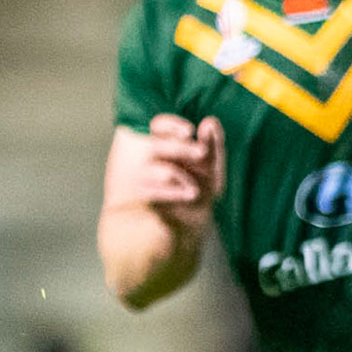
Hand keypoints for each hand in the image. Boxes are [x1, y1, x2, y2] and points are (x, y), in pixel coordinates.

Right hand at [112, 114, 224, 228]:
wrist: (186, 229)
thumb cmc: (199, 192)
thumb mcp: (211, 167)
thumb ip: (212, 143)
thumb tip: (210, 122)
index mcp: (161, 144)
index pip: (158, 125)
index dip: (171, 126)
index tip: (189, 132)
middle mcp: (145, 158)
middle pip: (155, 145)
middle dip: (181, 148)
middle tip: (202, 153)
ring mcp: (138, 178)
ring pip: (155, 168)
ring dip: (180, 176)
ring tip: (195, 188)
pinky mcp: (138, 198)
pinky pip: (152, 190)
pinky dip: (174, 192)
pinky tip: (190, 195)